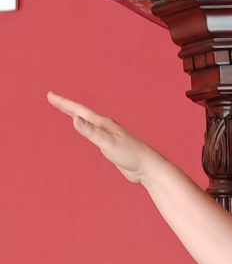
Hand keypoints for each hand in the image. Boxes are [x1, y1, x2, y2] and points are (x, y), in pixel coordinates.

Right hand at [47, 91, 161, 183]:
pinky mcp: (113, 147)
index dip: (64, 103)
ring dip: (77, 116)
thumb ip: (92, 132)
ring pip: (89, 123)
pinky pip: (95, 134)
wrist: (149, 168)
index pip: (79, 110)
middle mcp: (106, 127)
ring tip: (69, 111)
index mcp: (104, 124)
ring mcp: (110, 136)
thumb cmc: (131, 155)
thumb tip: (75, 119)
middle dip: (67, 106)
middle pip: (82, 113)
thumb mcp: (108, 143)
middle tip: (53, 98)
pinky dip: (87, 129)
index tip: (50, 95)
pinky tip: (88, 131)